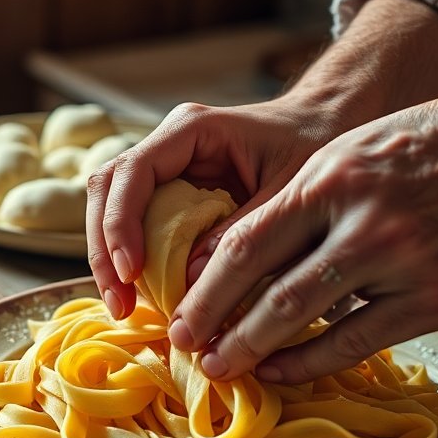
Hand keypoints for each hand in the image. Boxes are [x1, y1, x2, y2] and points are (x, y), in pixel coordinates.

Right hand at [86, 0, 437, 322]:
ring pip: (113, 211)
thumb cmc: (317, 148)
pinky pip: (137, 227)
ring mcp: (166, 170)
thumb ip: (242, 234)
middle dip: (106, 250)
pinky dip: (134, 264)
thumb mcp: (289, 192)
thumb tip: (188, 285)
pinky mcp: (172, 196)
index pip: (131, 173)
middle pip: (106, 192)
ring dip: (112, 261)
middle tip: (120, 304)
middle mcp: (168, 146)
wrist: (332, 128)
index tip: (132, 273)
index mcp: (190, 131)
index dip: (122, 224)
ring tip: (126, 309)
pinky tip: (144, 299)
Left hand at [175, 40, 437, 383]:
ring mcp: (404, 262)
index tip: (181, 316)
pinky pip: (361, 342)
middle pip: (268, 290)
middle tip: (190, 355)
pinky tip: (286, 369)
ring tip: (228, 369)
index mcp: (332, 176)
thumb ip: (307, 200)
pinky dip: (315, 361)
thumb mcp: (360, 150)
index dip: (205, 286)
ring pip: (309, 321)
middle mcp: (363, 220)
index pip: (247, 241)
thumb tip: (245, 258)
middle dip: (219, 329)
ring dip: (259, 352)